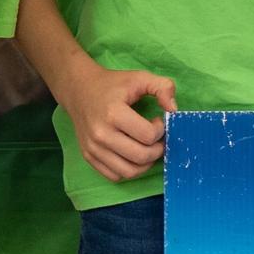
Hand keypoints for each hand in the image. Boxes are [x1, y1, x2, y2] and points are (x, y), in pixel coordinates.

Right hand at [56, 60, 175, 182]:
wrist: (79, 89)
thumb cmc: (112, 84)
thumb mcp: (140, 77)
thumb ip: (163, 87)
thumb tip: (174, 110)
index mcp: (113, 113)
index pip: (148, 135)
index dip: (160, 130)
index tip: (157, 121)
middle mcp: (101, 134)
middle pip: (141, 157)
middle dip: (157, 150)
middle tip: (157, 139)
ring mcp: (93, 148)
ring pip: (129, 172)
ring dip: (146, 164)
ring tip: (147, 148)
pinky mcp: (88, 156)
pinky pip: (115, 176)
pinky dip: (129, 170)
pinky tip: (132, 155)